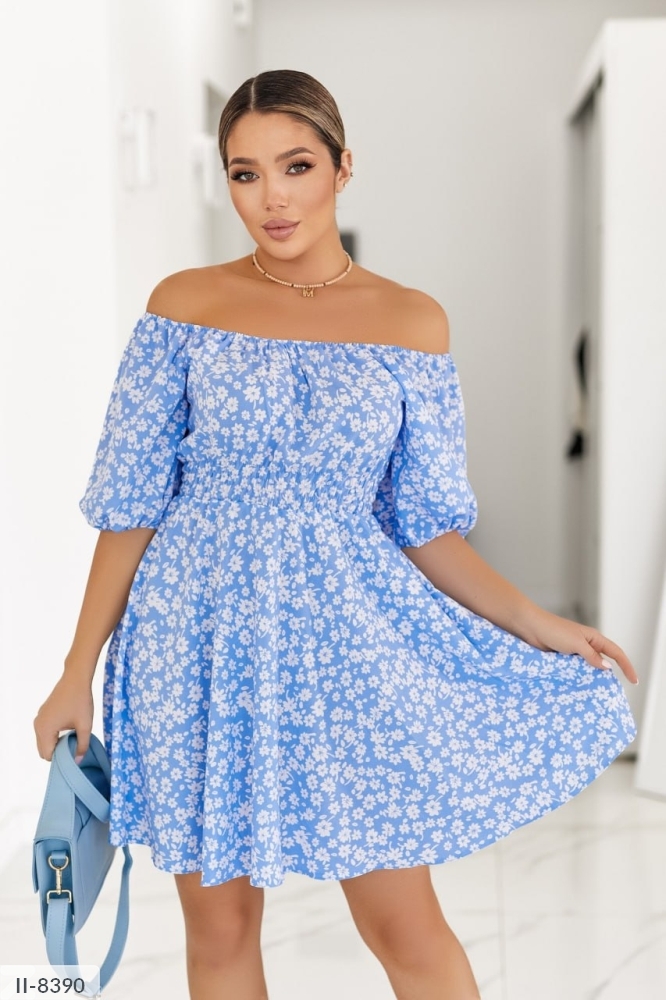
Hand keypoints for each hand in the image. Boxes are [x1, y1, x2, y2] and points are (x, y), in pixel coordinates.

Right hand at [34, 672, 93, 761]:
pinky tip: (68, 728)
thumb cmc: (81, 701)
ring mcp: (39, 718)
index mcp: (45, 730)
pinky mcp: (43, 713)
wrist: (76, 679)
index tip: (74, 753)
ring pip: (43, 741)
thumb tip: (78, 762)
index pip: (47, 755)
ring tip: (73, 736)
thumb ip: (82, 746)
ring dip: (56, 743)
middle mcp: (38, 725)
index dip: (60, 758)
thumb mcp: (85, 725)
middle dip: (57, 752)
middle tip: (74, 747)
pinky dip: (53, 735)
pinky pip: (45, 731)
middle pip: (43, 750)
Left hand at [520, 608, 638, 684]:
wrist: (530, 627)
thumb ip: (591, 656)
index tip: (634, 681)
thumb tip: (607, 668)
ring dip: (591, 679)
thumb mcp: (576, 643)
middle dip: (608, 676)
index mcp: (593, 638)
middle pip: (603, 662)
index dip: (627, 666)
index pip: (616, 653)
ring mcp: (574, 652)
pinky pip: (574, 671)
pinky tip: (578, 689)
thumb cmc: (553, 630)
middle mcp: (586, 645)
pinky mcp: (562, 659)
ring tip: (595, 694)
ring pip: (588, 668)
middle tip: (612, 693)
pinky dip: (577, 679)